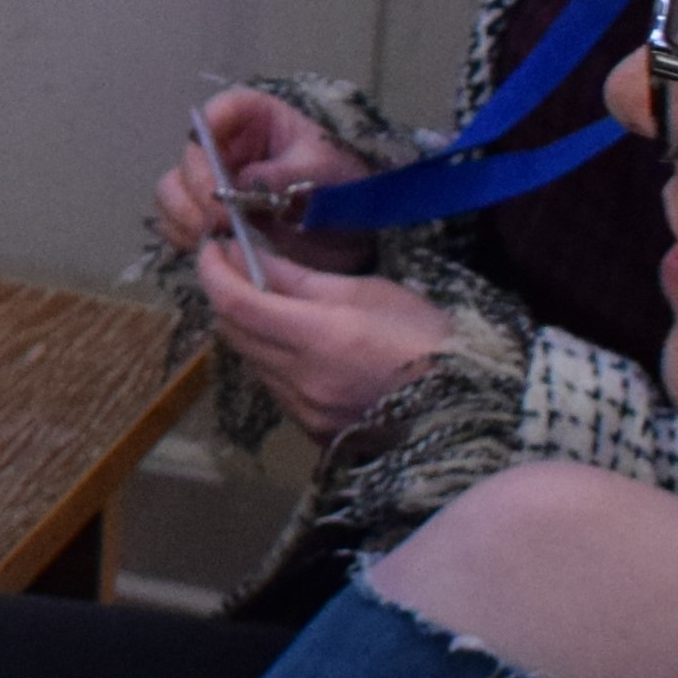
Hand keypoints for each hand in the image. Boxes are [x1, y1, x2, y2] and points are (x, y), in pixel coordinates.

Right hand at [153, 85, 384, 276]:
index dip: (207, 138)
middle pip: (190, 156)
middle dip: (196, 189)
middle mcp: (227, 145)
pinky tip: (198, 246)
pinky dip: (179, 233)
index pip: (218, 112)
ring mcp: (214, 180)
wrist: (353, 228)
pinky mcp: (209, 213)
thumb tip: (243, 184)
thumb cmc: (343, 183)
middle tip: (218, 221)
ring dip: (182, 213)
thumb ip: (283, 173)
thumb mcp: (321, 170)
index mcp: (255, 119)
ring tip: (208, 236)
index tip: (216, 177)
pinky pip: (177, 219)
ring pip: (174, 188)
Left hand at [195, 238, 463, 438]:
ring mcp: (304, 412)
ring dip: (245, 328)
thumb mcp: (369, 293)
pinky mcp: (312, 432)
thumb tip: (250, 258)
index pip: (237, 303)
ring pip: (251, 362)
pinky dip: (269, 359)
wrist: (466, 409)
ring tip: (263, 299)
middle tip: (232, 264)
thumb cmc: (427, 338)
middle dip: (225, 295)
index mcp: (320, 338)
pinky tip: (290, 342)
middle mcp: (302, 381)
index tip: (211, 245)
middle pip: (234, 333)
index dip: (214, 271)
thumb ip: (301, 281)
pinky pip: (272, 387)